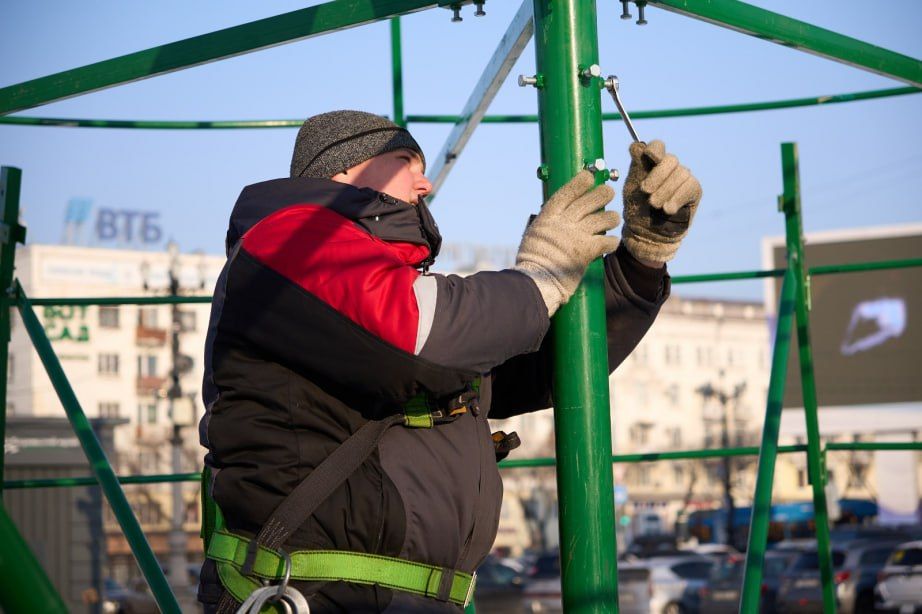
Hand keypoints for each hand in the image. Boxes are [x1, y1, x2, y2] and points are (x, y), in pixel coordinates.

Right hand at [515, 170, 619, 315]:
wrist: (536, 281)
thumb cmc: (533, 262)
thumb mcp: (535, 235)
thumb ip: (548, 225)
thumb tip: (557, 218)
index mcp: (548, 218)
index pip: (566, 193)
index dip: (579, 183)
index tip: (589, 176)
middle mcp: (564, 223)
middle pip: (589, 201)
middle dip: (602, 194)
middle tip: (609, 192)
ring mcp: (576, 236)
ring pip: (603, 219)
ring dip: (611, 217)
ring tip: (613, 218)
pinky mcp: (587, 251)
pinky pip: (607, 241)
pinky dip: (612, 241)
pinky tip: (612, 242)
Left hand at [622, 140, 701, 262]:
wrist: (647, 233)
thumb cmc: (637, 209)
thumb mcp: (632, 188)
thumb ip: (636, 167)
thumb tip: (636, 145)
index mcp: (652, 163)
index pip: (658, 147)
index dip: (655, 149)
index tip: (649, 156)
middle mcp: (669, 167)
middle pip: (670, 160)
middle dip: (657, 176)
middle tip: (646, 193)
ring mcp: (683, 177)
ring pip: (680, 173)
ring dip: (665, 190)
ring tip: (654, 205)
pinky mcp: (693, 190)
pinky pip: (689, 187)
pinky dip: (677, 198)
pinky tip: (668, 209)